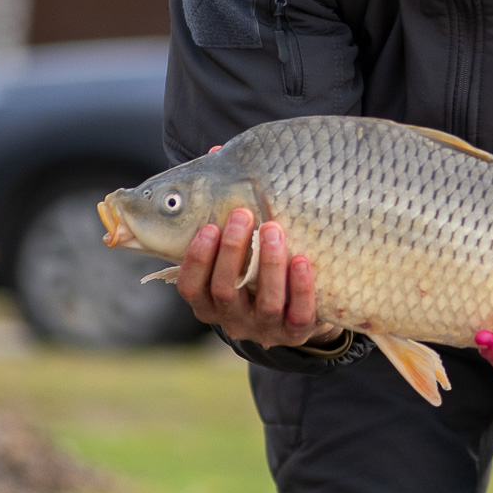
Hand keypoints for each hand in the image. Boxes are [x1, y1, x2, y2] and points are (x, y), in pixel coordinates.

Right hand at [176, 207, 342, 348]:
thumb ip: (225, 219)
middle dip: (233, 251)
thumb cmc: (257, 270)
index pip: (191, 288)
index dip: (197, 259)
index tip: (209, 227)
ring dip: (269, 264)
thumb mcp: (238, 253)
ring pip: (265, 303)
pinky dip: (300, 288)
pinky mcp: (295, 334)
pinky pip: (298, 315)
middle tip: (243, 214)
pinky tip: (301, 260)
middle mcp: (232, 320)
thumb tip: (216, 159)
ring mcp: (264, 329)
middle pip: (226, 291)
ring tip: (273, 230)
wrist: (297, 311)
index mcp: (209, 304)